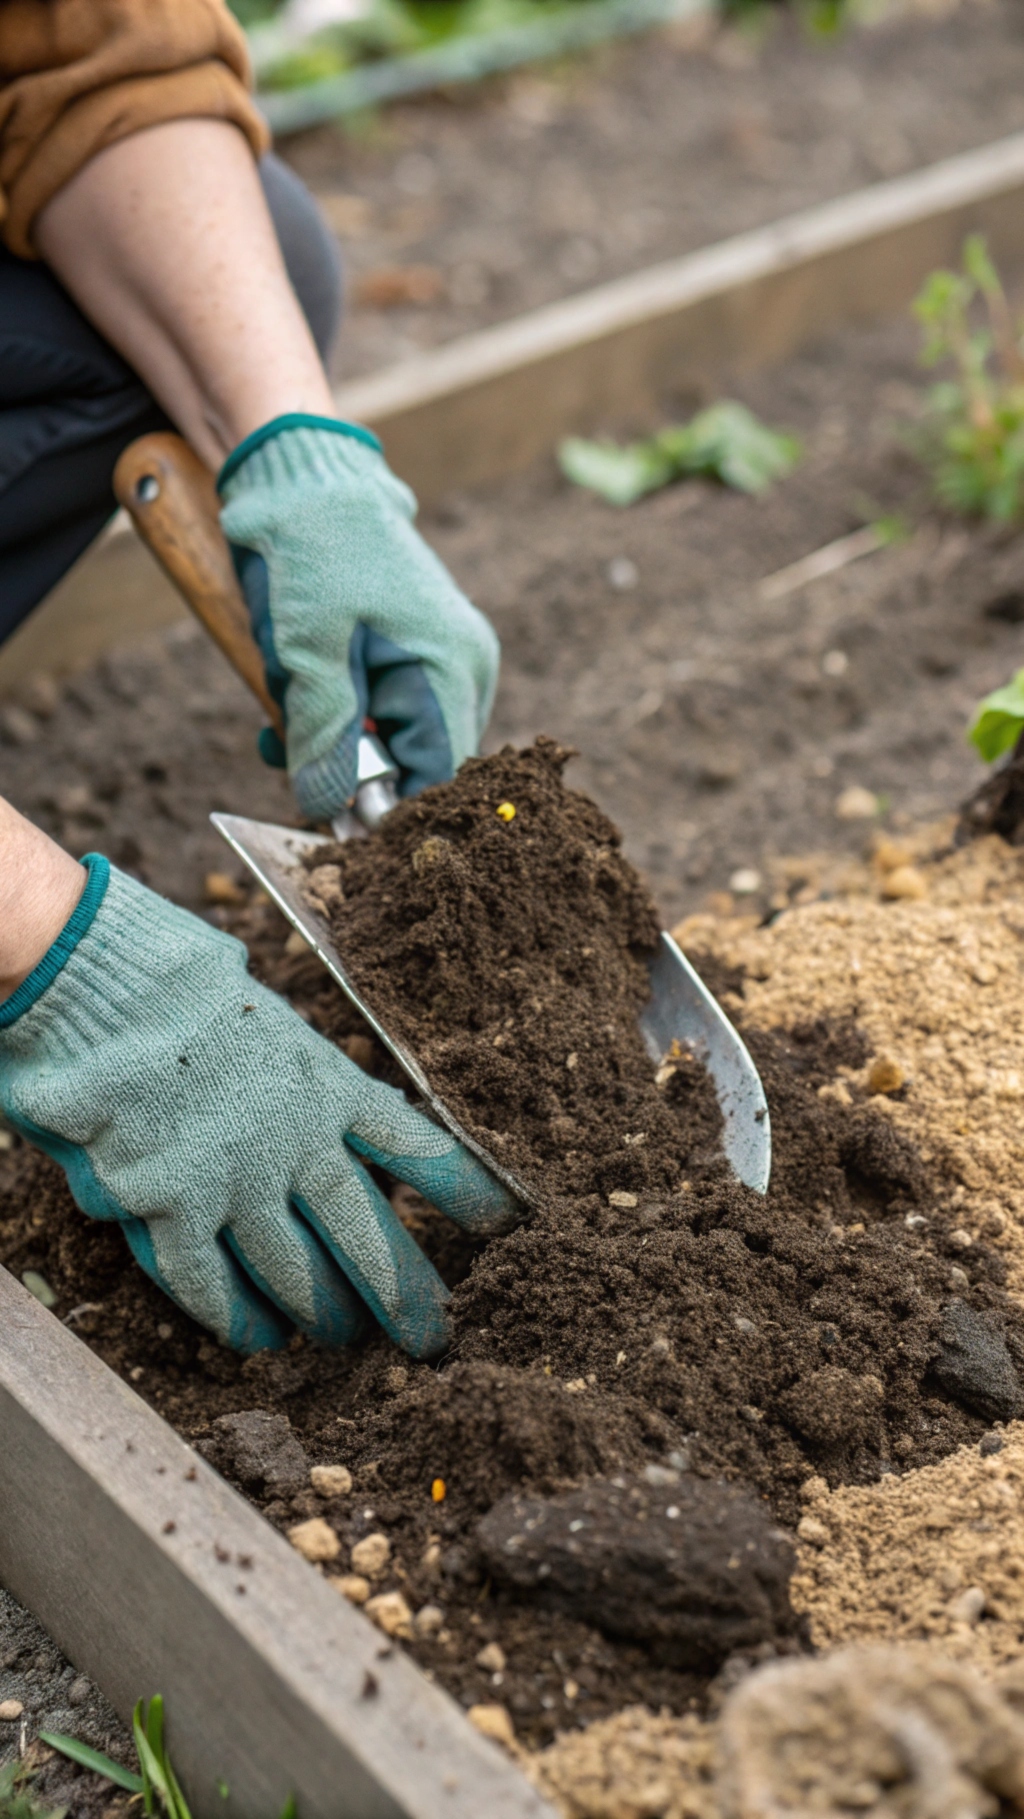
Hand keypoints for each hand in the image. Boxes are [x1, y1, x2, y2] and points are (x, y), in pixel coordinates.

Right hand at [0, 857, 519, 1356]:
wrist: (105, 989)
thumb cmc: (174, 981)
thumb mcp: (262, 1015)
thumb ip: (294, 1069)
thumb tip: (318, 1090)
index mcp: (325, 1083)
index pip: (414, 1145)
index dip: (459, 1188)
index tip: (502, 1219)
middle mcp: (294, 1142)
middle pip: (365, 1235)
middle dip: (402, 1292)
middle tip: (429, 1334)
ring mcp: (236, 1184)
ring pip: (296, 1272)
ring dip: (321, 1311)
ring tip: (343, 1338)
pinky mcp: (172, 1211)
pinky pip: (210, 1283)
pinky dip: (235, 1316)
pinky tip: (256, 1339)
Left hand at [218, 417, 499, 819]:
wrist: (301, 477)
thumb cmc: (313, 551)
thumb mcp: (308, 651)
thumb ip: (323, 738)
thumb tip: (328, 811)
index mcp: (452, 666)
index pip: (438, 777)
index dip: (388, 810)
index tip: (332, 821)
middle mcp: (462, 664)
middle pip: (416, 760)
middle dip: (349, 770)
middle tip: (286, 750)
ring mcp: (440, 654)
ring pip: (391, 737)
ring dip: (331, 740)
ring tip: (279, 712)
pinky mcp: (409, 647)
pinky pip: (378, 706)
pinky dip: (333, 712)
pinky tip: (290, 695)